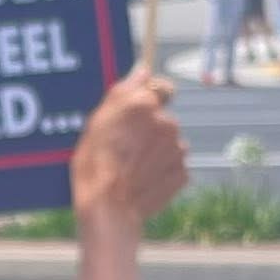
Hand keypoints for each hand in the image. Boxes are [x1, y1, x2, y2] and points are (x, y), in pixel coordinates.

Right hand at [70, 70, 187, 227]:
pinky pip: (173, 164)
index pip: (161, 88)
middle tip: (127, 147)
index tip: (138, 114)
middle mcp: (167, 121)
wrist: (109, 208)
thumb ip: (124, 91)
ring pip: (169, 142)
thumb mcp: (98, 121)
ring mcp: (177, 148)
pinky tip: (142, 178)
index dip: (150, 99)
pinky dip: (162, 169)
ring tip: (132, 166)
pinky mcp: (183, 172)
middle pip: (163, 118)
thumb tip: (142, 70)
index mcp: (144, 104)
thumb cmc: (96, 163)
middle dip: (150, 129)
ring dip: (156, 150)